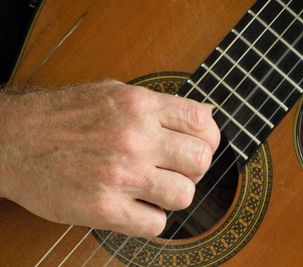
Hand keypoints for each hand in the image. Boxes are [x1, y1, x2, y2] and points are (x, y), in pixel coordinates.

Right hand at [0, 80, 219, 236]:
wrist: (15, 140)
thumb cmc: (65, 115)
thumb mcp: (114, 93)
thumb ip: (158, 106)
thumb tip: (200, 117)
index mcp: (139, 106)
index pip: (201, 123)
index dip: (209, 138)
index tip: (200, 145)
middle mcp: (134, 138)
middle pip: (200, 161)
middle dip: (195, 168)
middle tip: (177, 169)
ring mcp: (120, 175)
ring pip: (184, 195)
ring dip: (175, 195)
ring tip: (155, 189)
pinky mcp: (104, 209)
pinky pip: (156, 224)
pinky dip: (152, 218)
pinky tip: (137, 206)